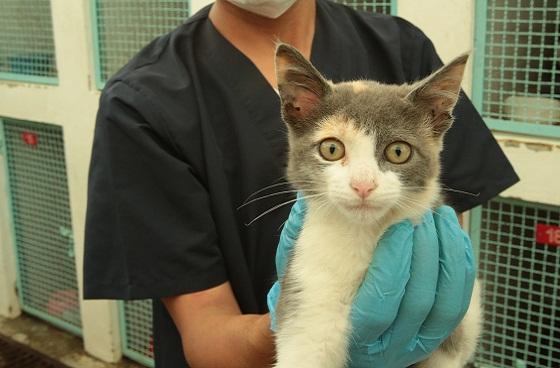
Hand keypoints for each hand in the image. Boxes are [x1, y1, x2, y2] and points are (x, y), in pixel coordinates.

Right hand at [267, 198, 474, 367]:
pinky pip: (458, 301)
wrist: (341, 327)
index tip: (401, 226)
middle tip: (423, 215)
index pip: (381, 304)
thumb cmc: (319, 287)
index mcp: (354, 332)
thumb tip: (314, 201)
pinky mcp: (435, 331)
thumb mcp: (307, 270)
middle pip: (417, 302)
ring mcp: (415, 341)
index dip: (395, 263)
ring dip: (445, 255)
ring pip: (445, 303)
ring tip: (439, 216)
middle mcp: (387, 346)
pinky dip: (460, 264)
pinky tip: (451, 232)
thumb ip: (309, 240)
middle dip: (424, 253)